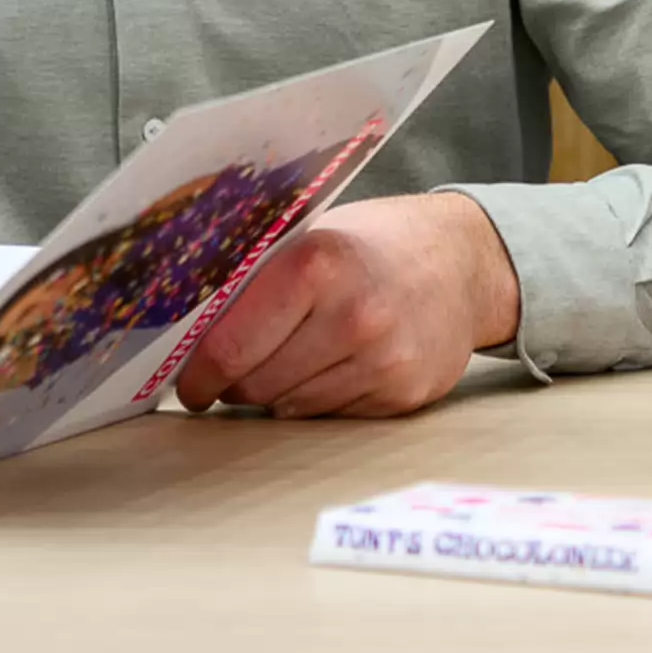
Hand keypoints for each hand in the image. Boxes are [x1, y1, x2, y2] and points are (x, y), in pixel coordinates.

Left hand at [174, 192, 520, 419]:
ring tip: (292, 355)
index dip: (198, 372)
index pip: (230, 346)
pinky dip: (318, 398)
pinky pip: (329, 416)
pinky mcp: (403, 393)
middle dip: (234, 383)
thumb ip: (259, 281)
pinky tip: (334, 363)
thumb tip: (187, 332)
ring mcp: (382, 360)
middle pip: (254, 385)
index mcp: (318, 265)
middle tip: (232, 369)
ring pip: (288, 408)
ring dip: (276, 392)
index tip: (188, 382)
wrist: (464, 261)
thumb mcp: (313, 237)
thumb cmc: (375, 244)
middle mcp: (354, 316)